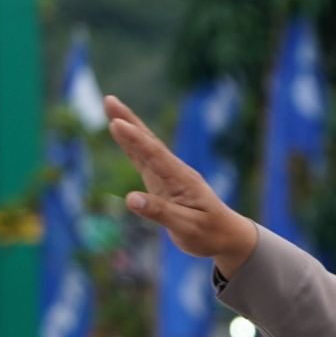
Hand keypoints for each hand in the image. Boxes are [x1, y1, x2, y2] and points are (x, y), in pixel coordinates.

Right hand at [104, 95, 257, 273]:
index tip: (116, 123)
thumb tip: (130, 199)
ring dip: (128, 127)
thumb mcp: (187, 228)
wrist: (227, 236)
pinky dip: (131, 145)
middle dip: (129, 121)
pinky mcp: (163, 182)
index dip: (135, 140)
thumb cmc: (209, 234)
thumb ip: (160, 212)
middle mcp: (175, 172)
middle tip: (109, 100)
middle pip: (149, 142)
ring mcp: (169, 175)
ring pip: (145, 147)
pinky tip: (121, 133)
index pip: (155, 155)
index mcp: (182, 180)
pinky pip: (144, 159)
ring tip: (110, 107)